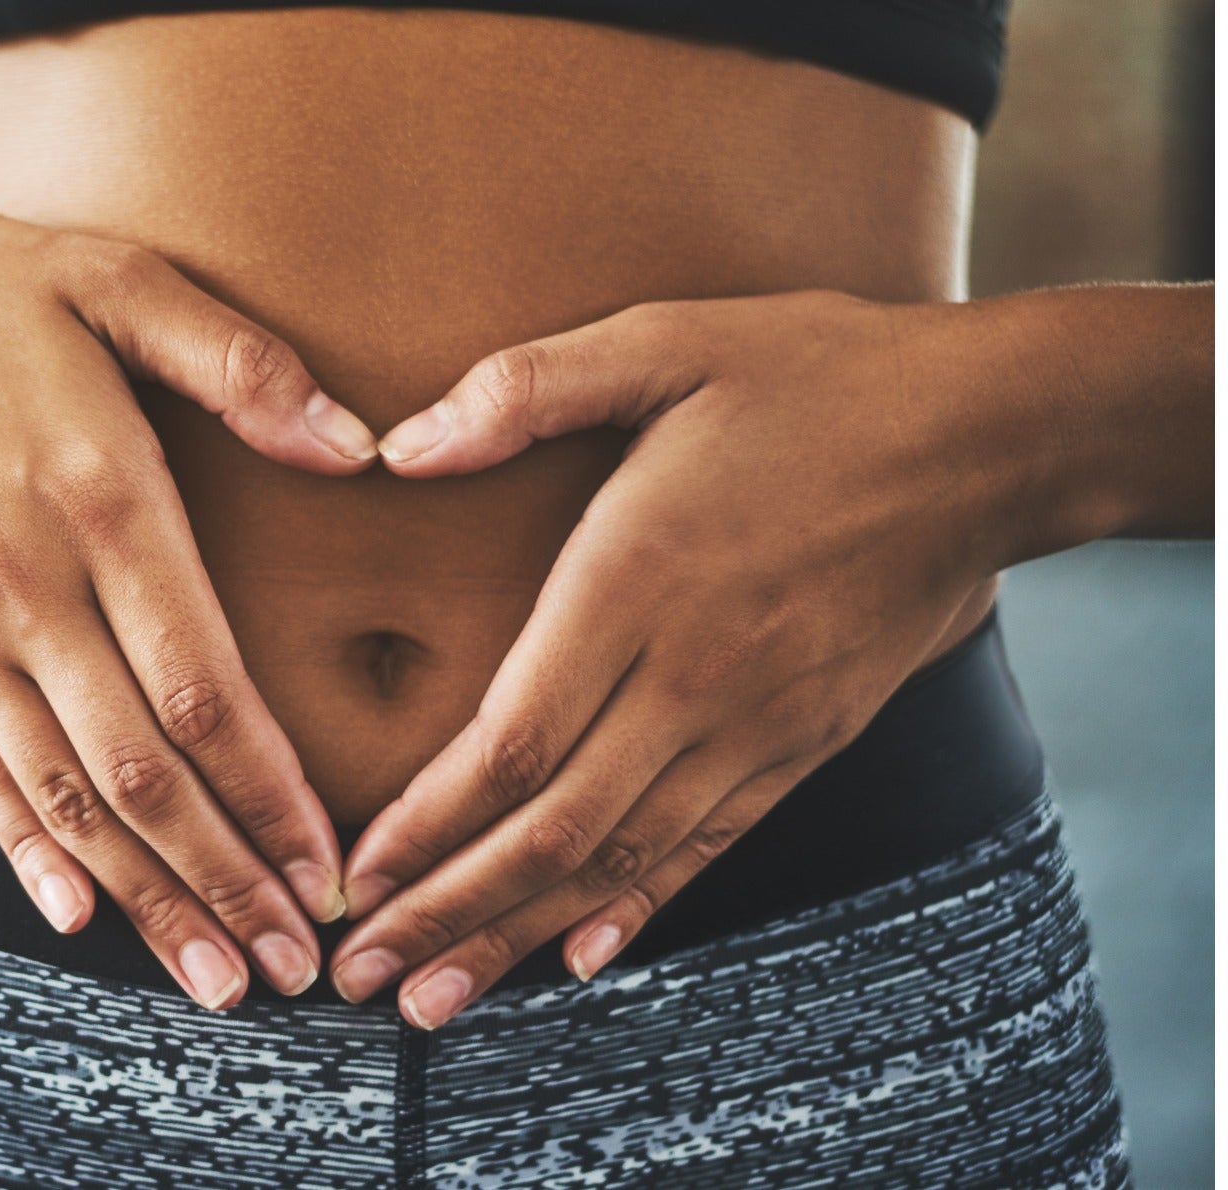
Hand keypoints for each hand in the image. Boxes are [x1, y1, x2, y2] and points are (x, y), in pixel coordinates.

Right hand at [0, 192, 375, 1007]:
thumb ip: (238, 361)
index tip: (335, 877)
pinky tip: (81, 919)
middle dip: (228, 887)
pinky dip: (26, 855)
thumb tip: (362, 446)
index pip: (205, 692)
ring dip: (146, 902)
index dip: (274, 800)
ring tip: (220, 986)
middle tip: (305, 978)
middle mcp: (27, 588)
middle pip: (142, 776)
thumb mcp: (108, 278)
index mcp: (102, 501)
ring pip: (60, 801)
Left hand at [326, 289, 1052, 1026]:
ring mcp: (754, 722)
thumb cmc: (815, 373)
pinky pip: (706, 846)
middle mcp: (691, 677)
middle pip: (550, 830)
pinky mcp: (802, 741)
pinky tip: (576, 956)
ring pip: (619, 860)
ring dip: (518, 935)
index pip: (509, 744)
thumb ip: (522, 390)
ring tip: (435, 1000)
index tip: (351, 879)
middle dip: (446, 912)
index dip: (425, 827)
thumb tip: (397, 449)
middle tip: (361, 979)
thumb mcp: (664, 341)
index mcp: (636, 583)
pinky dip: (634, 907)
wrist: (990, 437)